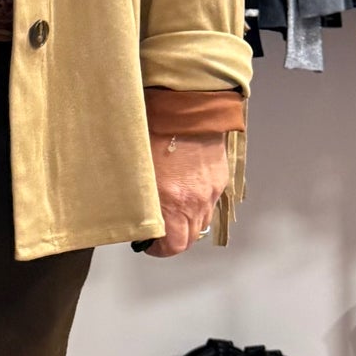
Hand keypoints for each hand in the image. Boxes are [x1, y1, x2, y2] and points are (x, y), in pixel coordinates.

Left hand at [144, 134, 229, 256]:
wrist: (187, 106)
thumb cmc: (154, 132)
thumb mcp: (137, 170)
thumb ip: (139, 199)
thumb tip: (135, 215)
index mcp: (173, 203)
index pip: (174, 246)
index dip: (160, 250)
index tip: (149, 244)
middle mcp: (196, 201)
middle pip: (190, 238)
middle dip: (174, 238)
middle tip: (160, 229)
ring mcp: (211, 190)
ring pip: (202, 220)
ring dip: (188, 221)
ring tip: (173, 208)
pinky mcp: (220, 177)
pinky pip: (210, 201)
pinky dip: (199, 203)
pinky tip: (186, 189)